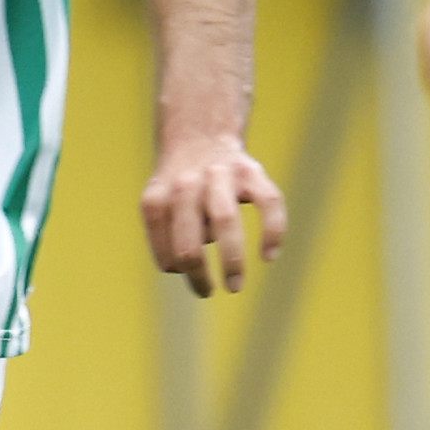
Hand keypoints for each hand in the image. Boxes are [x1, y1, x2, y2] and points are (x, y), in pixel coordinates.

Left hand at [142, 134, 286, 297]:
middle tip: (208, 292)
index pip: (165, 248)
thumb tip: (186, 268)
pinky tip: (268, 256)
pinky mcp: (251, 171)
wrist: (199, 137)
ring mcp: (220, 176)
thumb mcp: (159, 206)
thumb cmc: (179, 189)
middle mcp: (186, 185)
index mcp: (157, 199)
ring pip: (224, 220)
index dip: (175, 268)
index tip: (186, 274)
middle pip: (188, 239)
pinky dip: (272, 231)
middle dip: (198, 273)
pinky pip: (268, 202)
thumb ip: (168, 236)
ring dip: (231, 259)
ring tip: (234, 286)